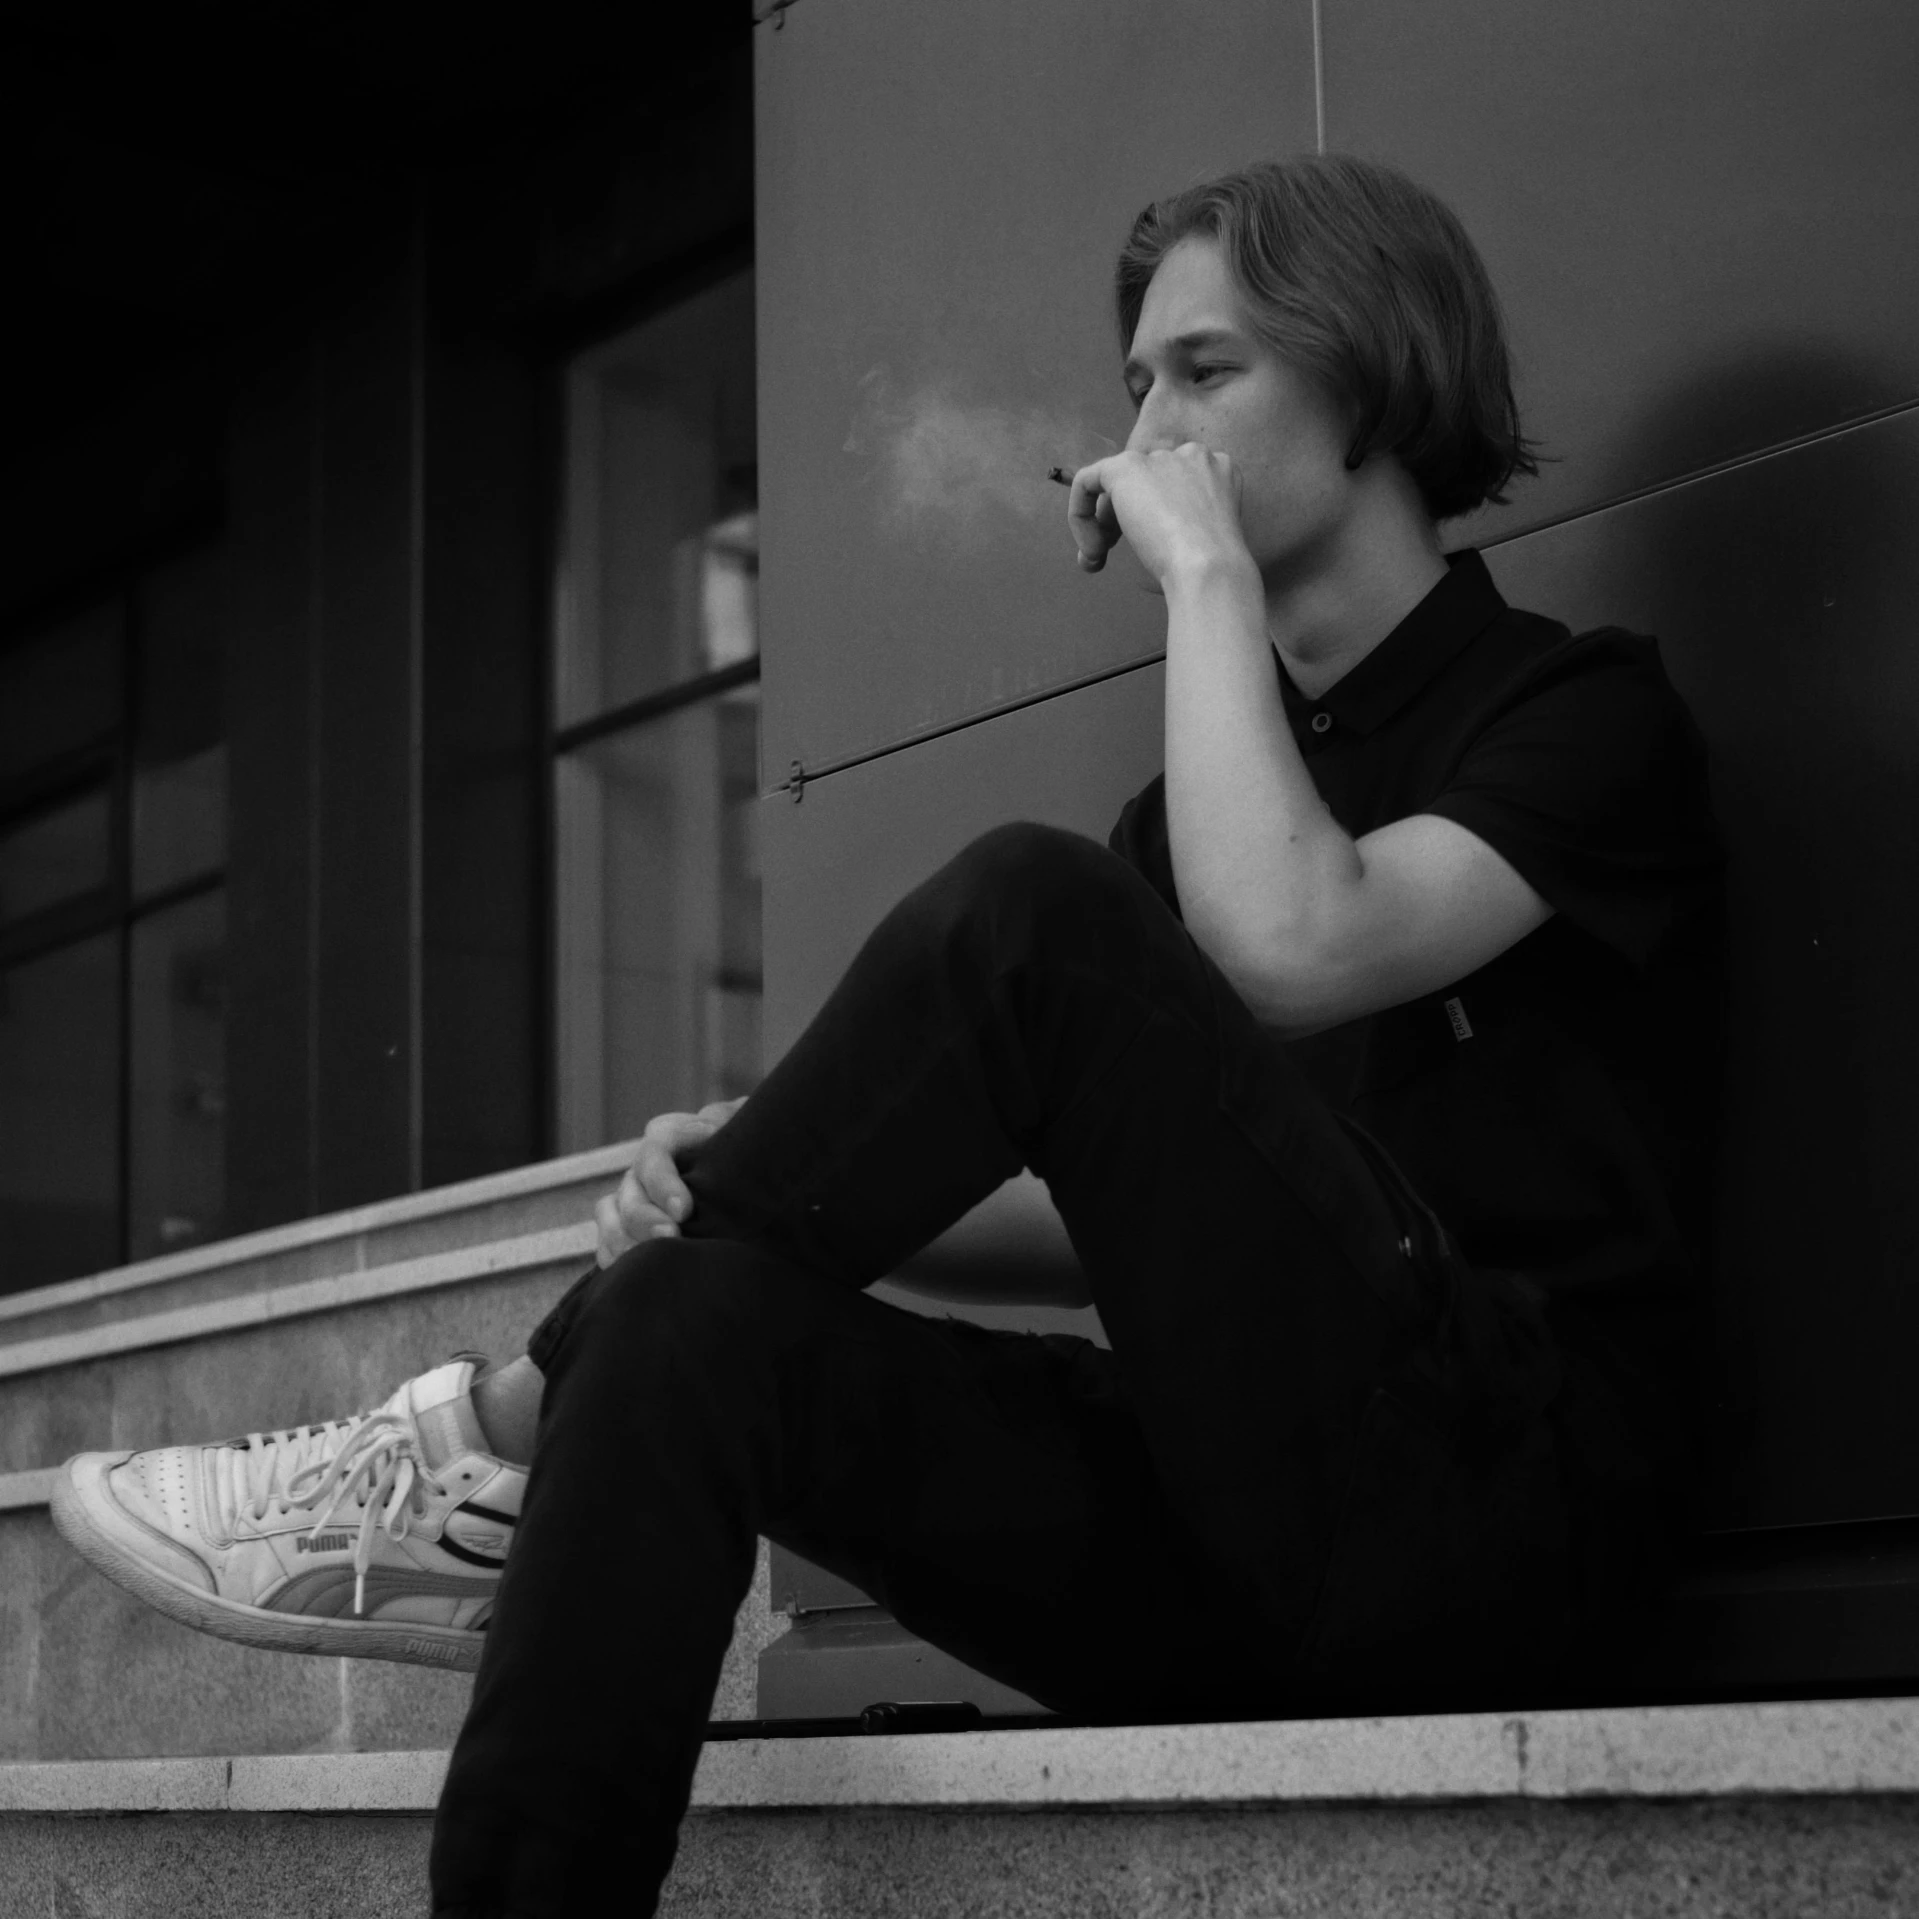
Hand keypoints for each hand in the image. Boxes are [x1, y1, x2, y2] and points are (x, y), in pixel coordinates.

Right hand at [594, 1098, 747, 1267]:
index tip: (684, 1211)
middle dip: (646, 1219)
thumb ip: (739, 1122)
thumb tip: (742, 1112)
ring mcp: (632, 1193)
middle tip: (671, 1238)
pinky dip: (614, 1254)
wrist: (740, 1171)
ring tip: (649, 1264)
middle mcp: (645, 1164)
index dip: (663, 1182)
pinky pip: (607, 1238)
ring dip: (625, 1240)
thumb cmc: (745, 1149)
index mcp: (672, 1135)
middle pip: (631, 1190)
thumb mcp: (745, 1129)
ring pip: (611, 1214)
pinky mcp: (625, 1222)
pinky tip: (631, 1271)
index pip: (656, 1152)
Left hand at [1066, 444, 1250, 584]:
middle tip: (1110, 553)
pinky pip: (1087, 481)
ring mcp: (1160, 458)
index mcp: (1218, 471)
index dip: (1150, 514)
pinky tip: (1090, 549)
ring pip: (1115, 484)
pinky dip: (1079, 514)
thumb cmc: (1212, 570)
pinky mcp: (1127, 467)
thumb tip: (1145, 531)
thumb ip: (1180, 522)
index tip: (1143, 547)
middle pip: (1143, 482)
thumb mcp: (1202, 539)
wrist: (1209, 568)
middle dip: (1120, 518)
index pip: (1171, 484)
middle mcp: (1191, 455)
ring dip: (1101, 524)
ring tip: (1098, 557)